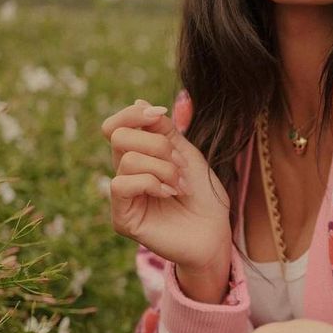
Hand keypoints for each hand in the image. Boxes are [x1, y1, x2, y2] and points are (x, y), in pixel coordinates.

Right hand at [100, 97, 230, 273]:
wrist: (216, 231)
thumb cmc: (204, 195)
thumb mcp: (186, 154)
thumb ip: (163, 130)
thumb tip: (139, 101)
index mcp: (138, 157)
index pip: (116, 126)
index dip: (133, 114)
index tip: (160, 115)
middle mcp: (125, 174)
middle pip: (119, 137)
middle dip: (157, 144)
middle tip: (180, 164)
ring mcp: (122, 197)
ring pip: (126, 160)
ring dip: (163, 168)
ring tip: (180, 185)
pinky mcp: (122, 218)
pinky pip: (121, 185)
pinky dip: (151, 183)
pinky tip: (169, 194)